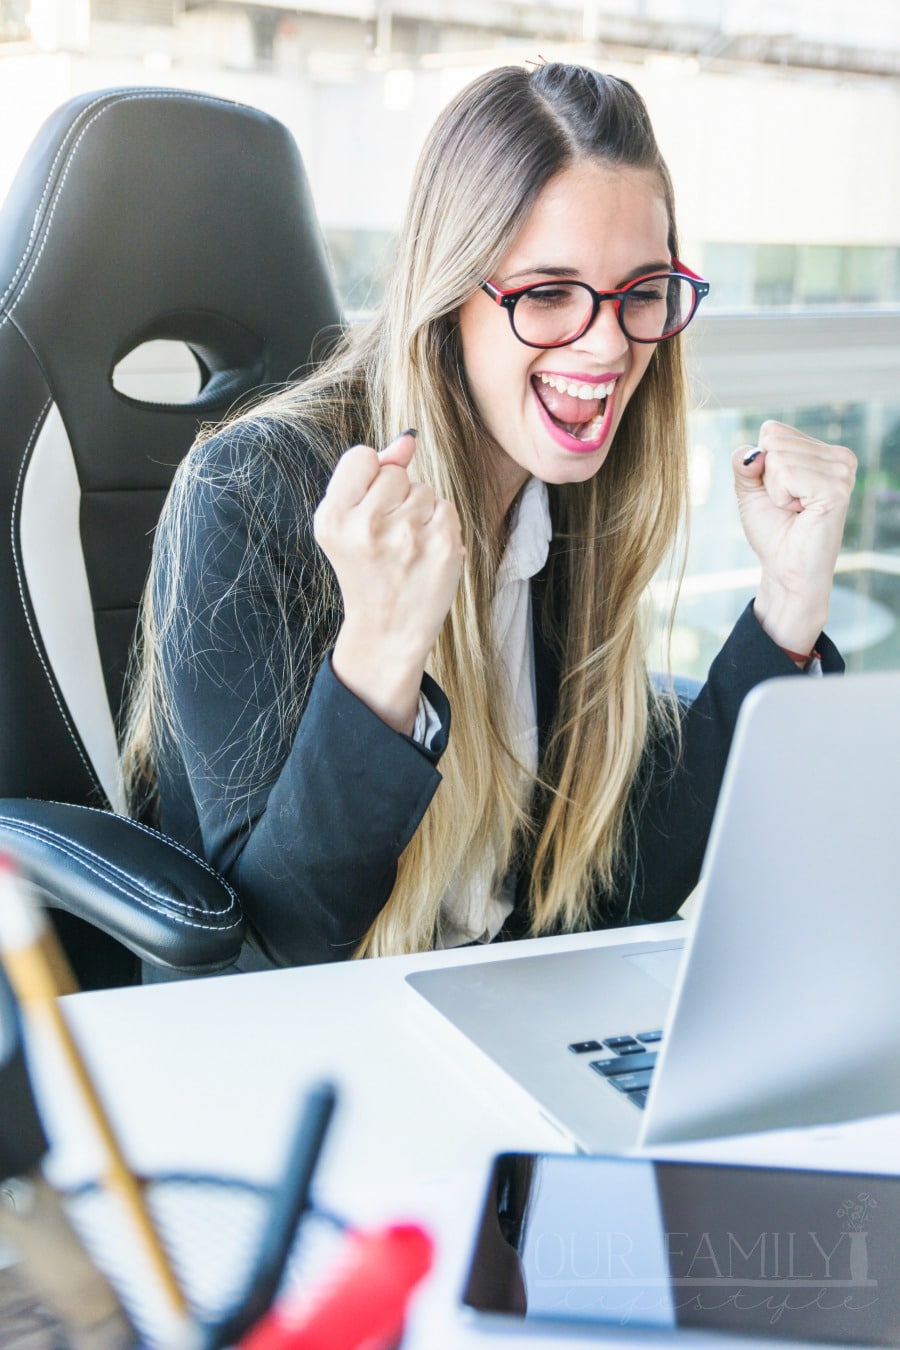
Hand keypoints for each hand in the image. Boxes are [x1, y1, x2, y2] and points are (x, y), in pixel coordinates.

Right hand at [314, 431, 463, 732]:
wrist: (388, 628)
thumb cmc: (367, 569)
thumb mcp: (348, 524)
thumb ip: (370, 475)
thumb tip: (408, 440)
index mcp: (332, 518)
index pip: (362, 456)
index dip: (370, 478)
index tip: (367, 510)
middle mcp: (366, 526)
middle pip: (396, 472)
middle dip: (395, 496)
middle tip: (386, 538)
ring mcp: (407, 537)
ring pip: (423, 489)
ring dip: (419, 512)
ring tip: (406, 547)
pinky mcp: (441, 546)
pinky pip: (445, 507)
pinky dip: (439, 526)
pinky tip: (425, 552)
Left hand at [732, 420, 855, 655]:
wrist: (785, 568)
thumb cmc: (773, 530)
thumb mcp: (749, 489)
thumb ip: (743, 462)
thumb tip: (753, 453)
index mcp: (822, 451)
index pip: (773, 430)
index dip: (761, 464)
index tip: (778, 492)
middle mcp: (838, 456)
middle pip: (775, 441)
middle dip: (767, 478)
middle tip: (786, 504)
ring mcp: (841, 471)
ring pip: (778, 457)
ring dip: (775, 490)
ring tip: (795, 509)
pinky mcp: (836, 489)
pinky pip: (786, 474)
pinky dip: (781, 497)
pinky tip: (800, 512)